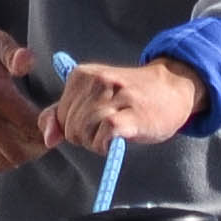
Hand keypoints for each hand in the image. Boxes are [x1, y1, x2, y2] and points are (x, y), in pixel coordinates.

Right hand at [0, 14, 50, 173]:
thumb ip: (13, 52)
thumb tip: (29, 62)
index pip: (31, 125)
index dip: (49, 126)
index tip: (53, 118)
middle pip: (21, 150)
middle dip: (39, 144)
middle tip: (45, 130)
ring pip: (5, 161)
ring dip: (23, 153)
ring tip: (29, 138)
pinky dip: (3, 161)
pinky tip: (8, 145)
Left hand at [45, 58, 204, 149]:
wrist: (173, 88)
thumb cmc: (130, 98)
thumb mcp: (91, 99)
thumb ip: (61, 115)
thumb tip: (48, 139)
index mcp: (81, 75)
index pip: (58, 116)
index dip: (73, 128)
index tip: (94, 122)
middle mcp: (96, 81)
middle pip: (70, 127)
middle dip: (84, 137)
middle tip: (106, 129)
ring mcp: (115, 96)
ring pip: (84, 132)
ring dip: (96, 143)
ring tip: (113, 134)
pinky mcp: (132, 113)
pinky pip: (105, 134)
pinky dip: (106, 145)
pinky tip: (116, 140)